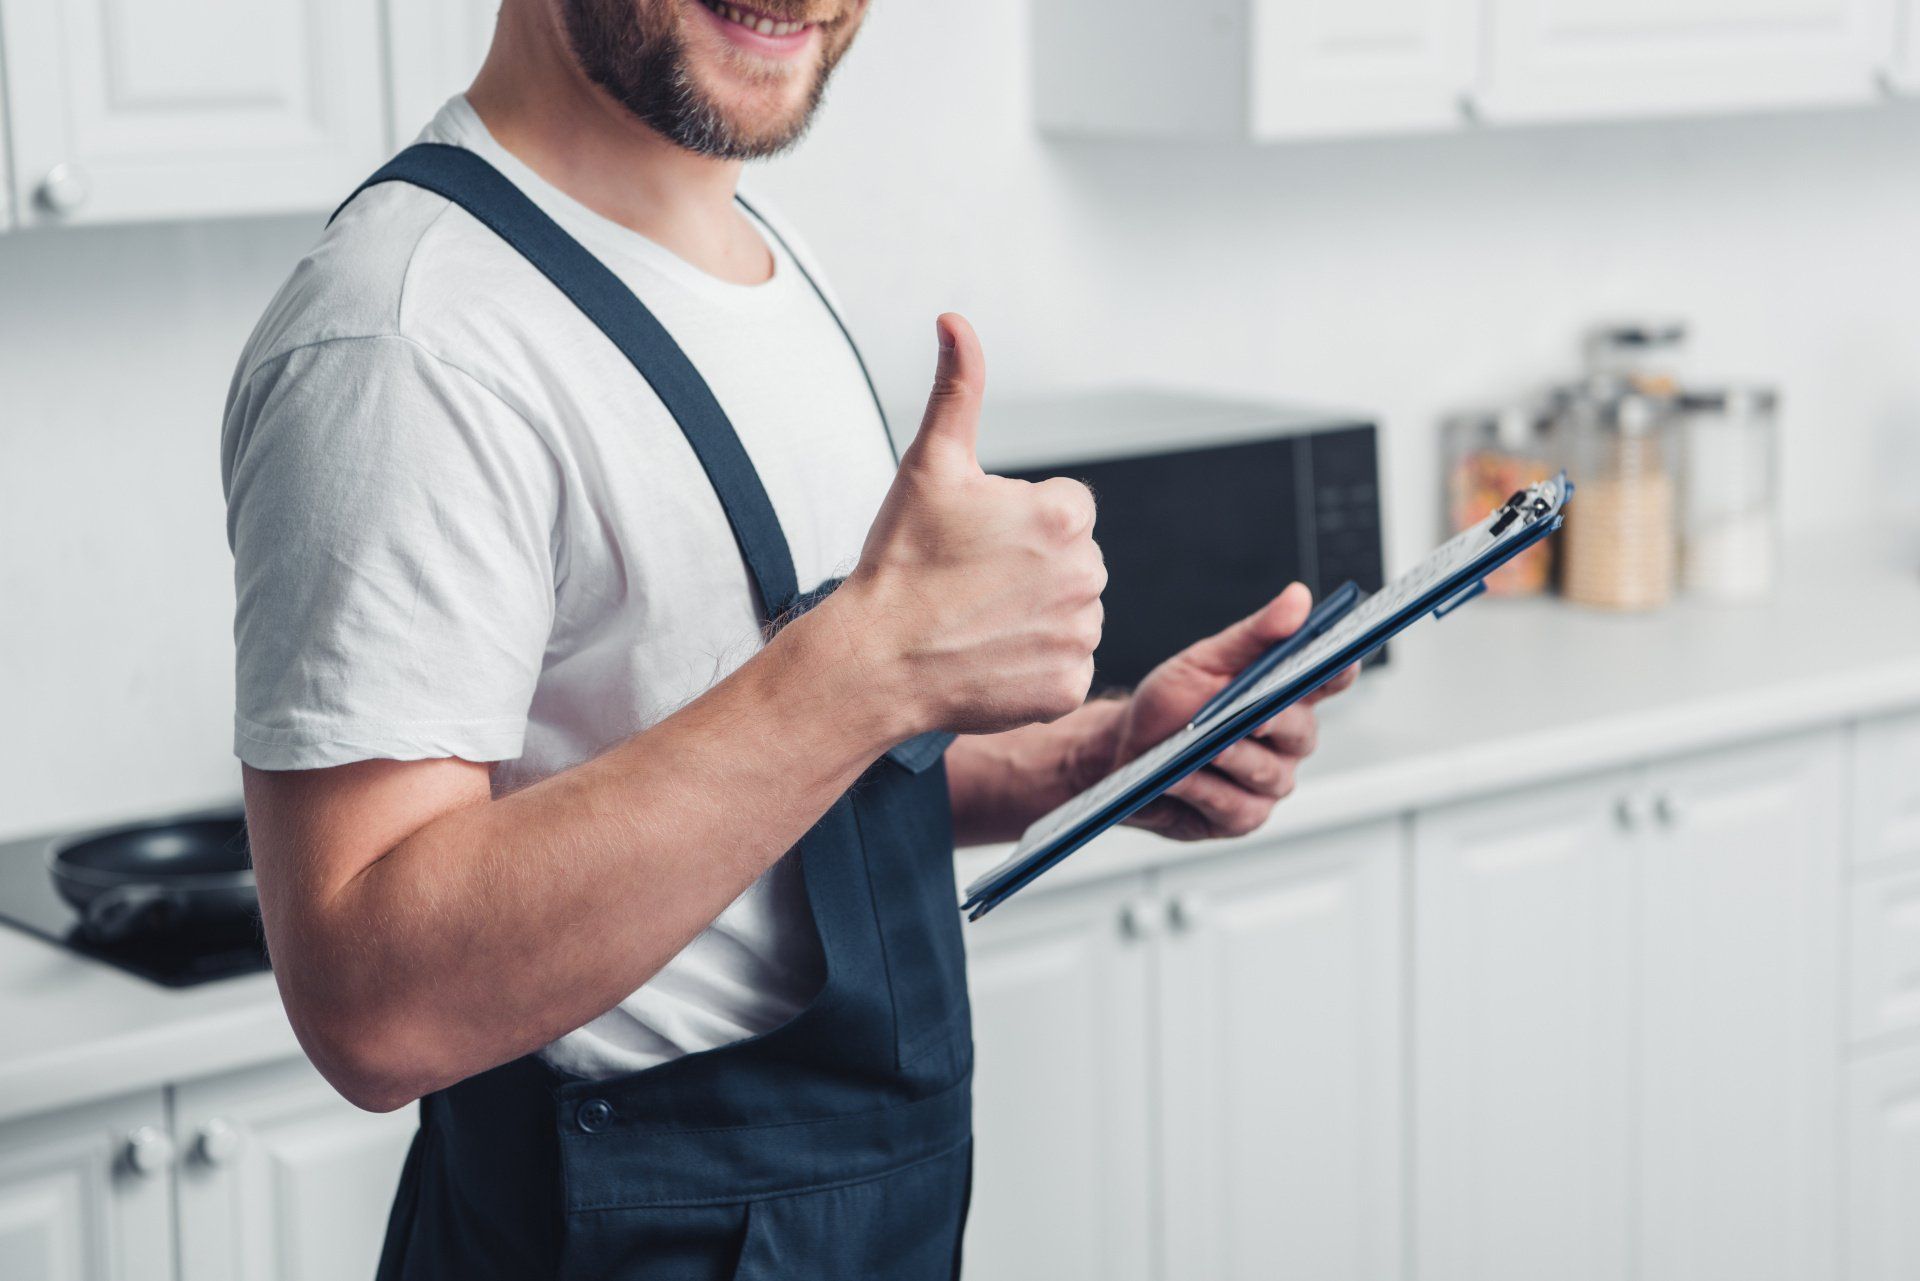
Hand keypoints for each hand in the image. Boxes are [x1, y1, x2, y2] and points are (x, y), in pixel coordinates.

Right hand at [833, 314, 1105, 736]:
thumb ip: (956, 388)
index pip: (1064, 511)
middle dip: (1030, 570)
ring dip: (1034, 617)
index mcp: (1065, 516)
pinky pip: (1063, 667)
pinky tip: (988, 659)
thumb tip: (954, 320)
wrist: (874, 660)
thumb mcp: (929, 464)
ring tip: (975, 622)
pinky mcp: (1070, 688)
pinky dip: (1032, 667)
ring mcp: (1081, 636)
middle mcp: (1088, 574)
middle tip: (969, 585)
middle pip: (1071, 562)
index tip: (972, 544)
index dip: (1014, 524)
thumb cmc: (899, 560)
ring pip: (1069, 614)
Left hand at [1094, 584, 1357, 840]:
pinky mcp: (1242, 817)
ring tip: (1204, 747)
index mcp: (1287, 694)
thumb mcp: (1203, 661)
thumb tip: (1299, 598)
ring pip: (1270, 773)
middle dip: (1275, 721)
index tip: (1343, 656)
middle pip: (1301, 731)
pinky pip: (1235, 806)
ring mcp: (1269, 781)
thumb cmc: (1170, 704)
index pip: (1331, 679)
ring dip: (1235, 758)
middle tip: (1254, 715)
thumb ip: (1254, 634)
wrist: (1122, 754)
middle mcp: (1287, 740)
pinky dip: (1205, 790)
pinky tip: (1179, 777)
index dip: (1342, 669)